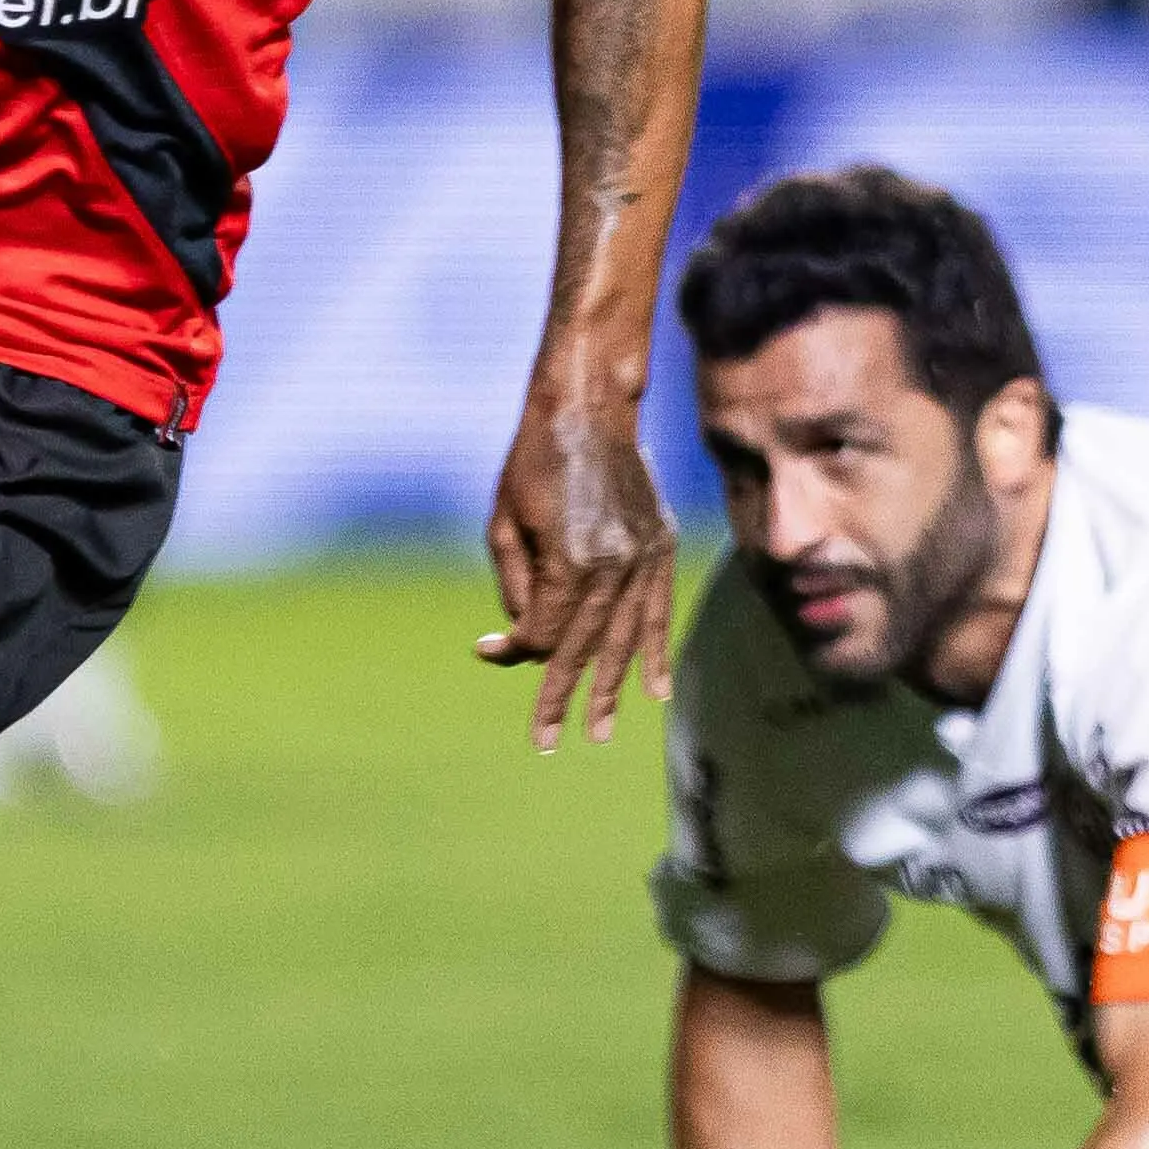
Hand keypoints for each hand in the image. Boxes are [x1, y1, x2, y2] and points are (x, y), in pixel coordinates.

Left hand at [478, 395, 675, 750]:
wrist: (590, 408)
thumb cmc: (532, 461)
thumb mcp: (504, 522)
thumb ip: (515, 586)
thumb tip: (520, 638)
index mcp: (571, 561)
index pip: (545, 632)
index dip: (516, 649)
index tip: (489, 650)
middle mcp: (614, 567)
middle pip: (585, 646)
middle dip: (563, 695)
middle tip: (549, 740)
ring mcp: (644, 558)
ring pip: (625, 639)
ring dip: (612, 689)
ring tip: (602, 731)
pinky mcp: (660, 547)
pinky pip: (657, 613)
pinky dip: (654, 652)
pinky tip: (656, 690)